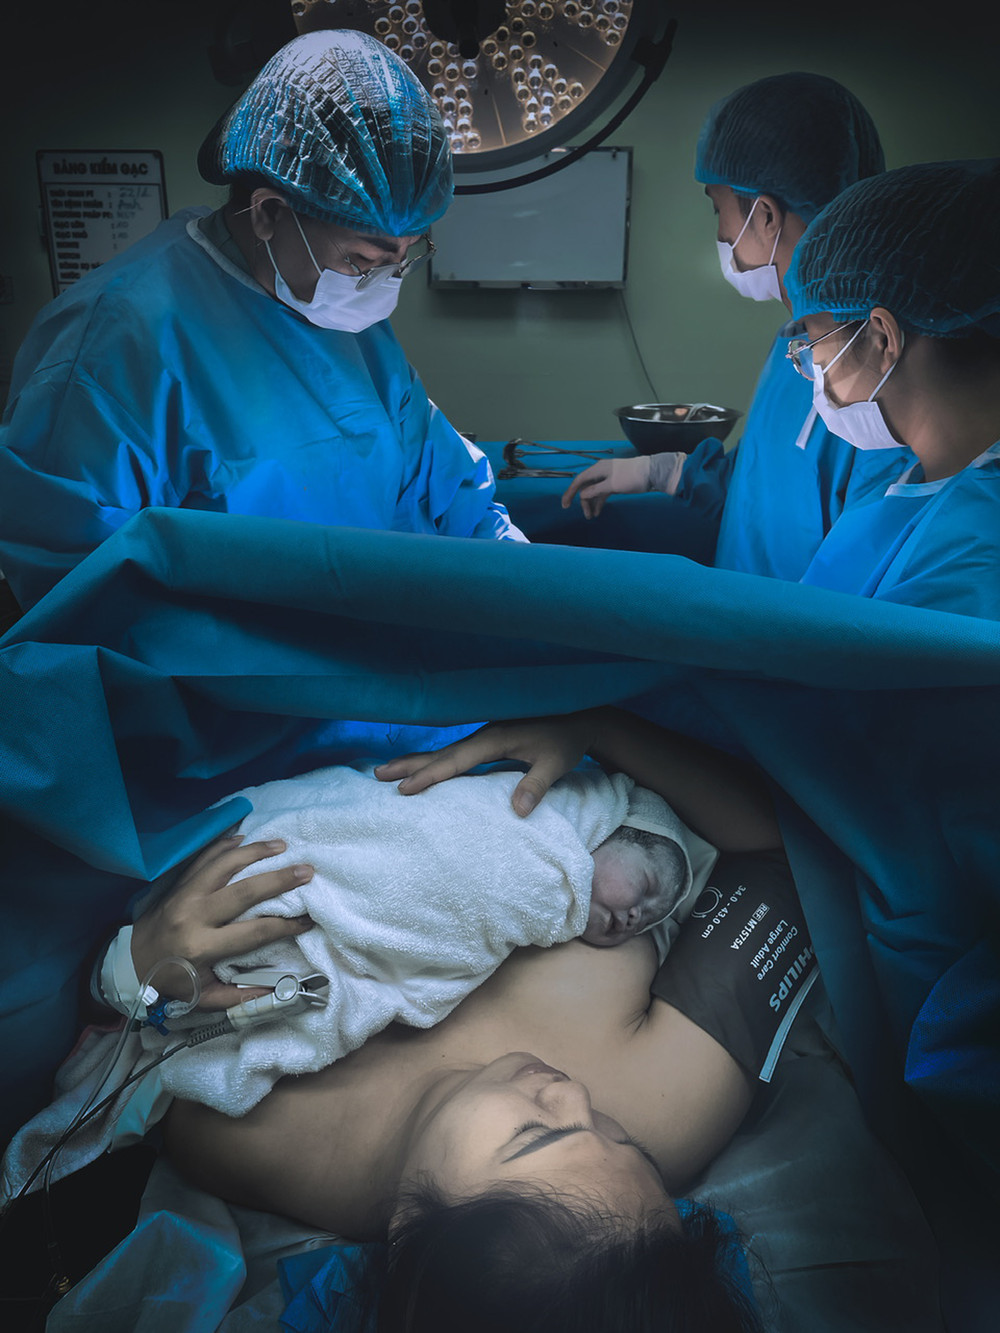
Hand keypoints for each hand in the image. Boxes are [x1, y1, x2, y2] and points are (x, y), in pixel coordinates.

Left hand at [130, 835, 314, 1009]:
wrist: (128, 963)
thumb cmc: (171, 980)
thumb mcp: (203, 997)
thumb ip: (240, 997)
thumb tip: (279, 990)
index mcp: (202, 947)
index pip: (253, 932)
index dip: (284, 926)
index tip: (307, 920)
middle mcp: (194, 916)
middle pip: (243, 891)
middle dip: (278, 879)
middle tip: (306, 870)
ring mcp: (185, 895)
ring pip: (224, 865)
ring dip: (255, 852)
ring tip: (281, 845)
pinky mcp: (178, 884)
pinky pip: (204, 858)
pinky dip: (225, 845)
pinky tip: (245, 839)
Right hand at [373, 713, 604, 815]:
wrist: (579, 719)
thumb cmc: (566, 742)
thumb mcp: (555, 764)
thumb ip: (535, 785)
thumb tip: (517, 811)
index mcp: (495, 739)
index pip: (456, 761)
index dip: (430, 775)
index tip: (405, 788)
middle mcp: (484, 735)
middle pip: (441, 753)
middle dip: (409, 764)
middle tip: (378, 775)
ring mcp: (485, 736)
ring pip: (444, 752)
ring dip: (417, 761)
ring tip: (388, 770)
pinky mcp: (489, 740)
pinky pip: (455, 753)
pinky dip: (435, 761)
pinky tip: (426, 768)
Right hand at [561, 456, 650, 518]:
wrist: (652, 473)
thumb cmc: (631, 477)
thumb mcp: (611, 485)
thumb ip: (595, 491)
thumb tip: (582, 496)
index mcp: (597, 470)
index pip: (579, 481)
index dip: (570, 493)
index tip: (565, 506)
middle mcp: (600, 472)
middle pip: (586, 487)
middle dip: (584, 502)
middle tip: (586, 516)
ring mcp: (608, 478)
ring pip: (594, 491)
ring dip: (592, 503)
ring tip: (593, 516)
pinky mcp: (615, 483)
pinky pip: (603, 493)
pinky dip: (600, 501)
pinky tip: (599, 511)